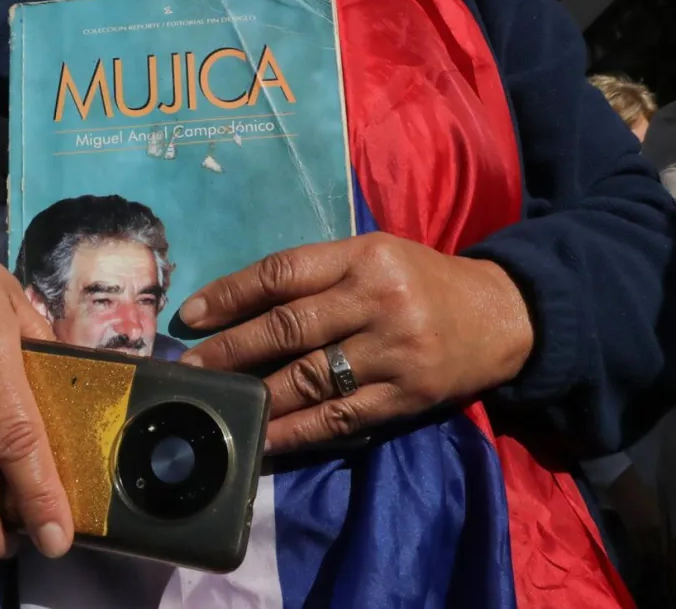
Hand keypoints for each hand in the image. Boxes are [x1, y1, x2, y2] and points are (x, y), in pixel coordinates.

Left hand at [178, 232, 533, 453]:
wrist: (503, 315)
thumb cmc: (423, 280)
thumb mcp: (374, 256)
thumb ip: (318, 274)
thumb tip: (241, 306)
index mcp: (363, 257)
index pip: (282, 273)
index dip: (231, 294)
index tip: (191, 315)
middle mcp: (377, 299)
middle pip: (288, 326)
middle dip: (231, 349)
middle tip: (190, 367)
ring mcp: (394, 350)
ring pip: (309, 376)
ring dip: (256, 394)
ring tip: (219, 403)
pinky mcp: (407, 395)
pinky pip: (340, 417)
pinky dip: (296, 431)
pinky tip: (264, 438)